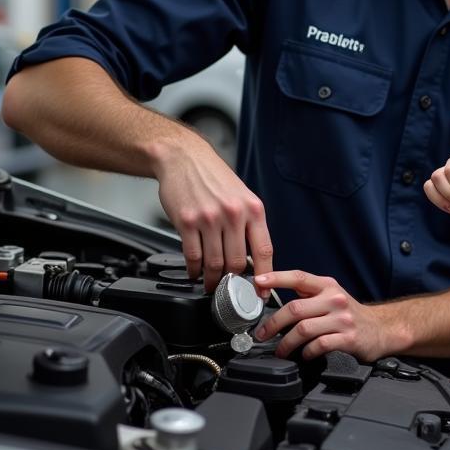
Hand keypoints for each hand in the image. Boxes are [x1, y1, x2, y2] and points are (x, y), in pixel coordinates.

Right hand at [154, 134, 273, 293]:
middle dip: (233, 280)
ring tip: (211, 283)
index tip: (261, 291)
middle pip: (237, 262)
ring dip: (212, 279)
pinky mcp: (187, 222)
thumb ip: (249, 224)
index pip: (264, 250)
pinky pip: (193, 256)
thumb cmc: (214, 178)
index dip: (264, 276)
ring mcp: (209, 218)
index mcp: (253, 208)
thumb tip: (253, 257)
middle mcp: (233, 214)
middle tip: (229, 288)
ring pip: (214, 263)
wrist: (185, 158)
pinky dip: (194, 270)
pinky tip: (195, 272)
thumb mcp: (242, 196)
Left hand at [251, 270, 402, 361]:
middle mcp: (334, 299)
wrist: (382, 329)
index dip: (276, 278)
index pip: (299, 277)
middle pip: (295, 309)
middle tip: (262, 334)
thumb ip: (308, 294)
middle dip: (273, 324)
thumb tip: (275, 294)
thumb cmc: (350, 314)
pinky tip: (305, 355)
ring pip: (303, 329)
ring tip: (280, 350)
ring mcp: (342, 319)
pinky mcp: (348, 338)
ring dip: (286, 343)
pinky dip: (307, 352)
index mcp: (328, 286)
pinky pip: (319, 346)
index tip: (258, 281)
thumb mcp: (331, 296)